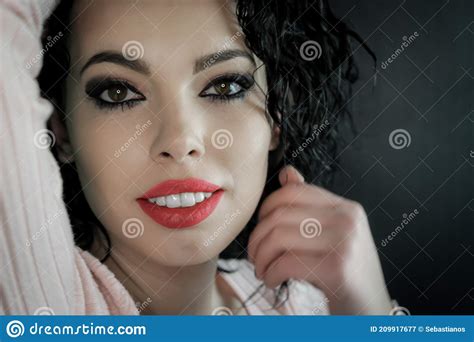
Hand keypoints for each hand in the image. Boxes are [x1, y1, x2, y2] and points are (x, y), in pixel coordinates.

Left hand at [247, 165, 391, 313]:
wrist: (372, 313)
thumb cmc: (346, 275)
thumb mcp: (333, 235)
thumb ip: (310, 206)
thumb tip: (287, 173)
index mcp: (345, 208)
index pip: (292, 191)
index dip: (266, 209)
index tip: (262, 230)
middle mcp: (347, 219)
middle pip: (280, 214)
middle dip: (257, 238)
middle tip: (256, 257)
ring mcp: (344, 242)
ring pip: (278, 237)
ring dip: (261, 258)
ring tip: (263, 271)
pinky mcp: (337, 268)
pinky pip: (285, 263)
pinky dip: (271, 274)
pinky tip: (273, 282)